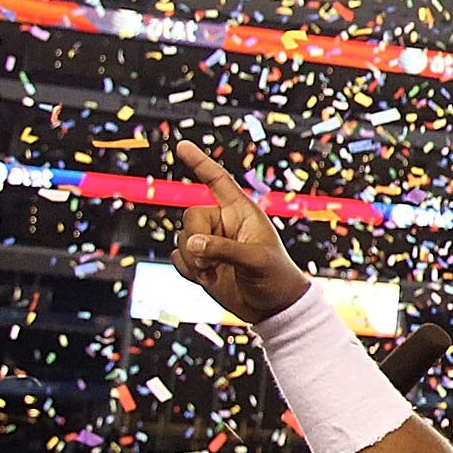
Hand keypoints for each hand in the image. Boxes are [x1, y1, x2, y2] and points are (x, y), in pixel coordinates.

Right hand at [170, 141, 314, 322]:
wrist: (272, 308)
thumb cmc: (276, 277)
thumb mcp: (256, 260)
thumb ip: (222, 249)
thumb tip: (189, 244)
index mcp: (242, 212)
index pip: (218, 181)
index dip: (200, 163)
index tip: (182, 144)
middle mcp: (223, 223)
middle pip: (190, 216)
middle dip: (194, 239)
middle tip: (211, 261)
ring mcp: (210, 242)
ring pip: (180, 239)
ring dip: (191, 260)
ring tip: (213, 273)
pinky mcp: (200, 262)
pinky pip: (176, 257)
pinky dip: (185, 270)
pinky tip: (205, 279)